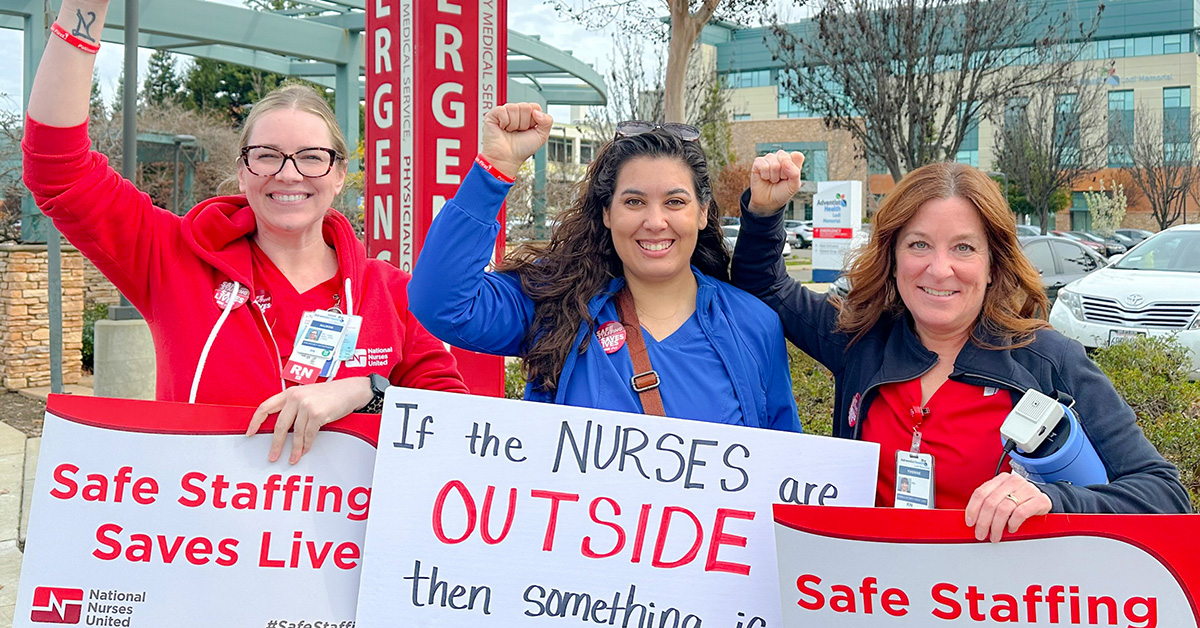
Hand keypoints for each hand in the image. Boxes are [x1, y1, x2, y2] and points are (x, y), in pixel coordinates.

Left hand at [245, 376, 374, 463]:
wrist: (350, 390)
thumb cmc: (331, 394)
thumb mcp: (307, 395)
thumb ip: (294, 406)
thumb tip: (283, 428)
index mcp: (290, 392)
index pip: (265, 407)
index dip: (255, 421)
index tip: (250, 433)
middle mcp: (295, 397)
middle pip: (279, 425)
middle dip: (276, 444)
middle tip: (273, 456)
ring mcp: (306, 405)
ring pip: (295, 433)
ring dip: (294, 449)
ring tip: (293, 458)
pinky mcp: (317, 414)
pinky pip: (308, 435)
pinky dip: (306, 445)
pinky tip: (305, 450)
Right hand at [480, 103, 552, 178]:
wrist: (507, 159)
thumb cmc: (521, 149)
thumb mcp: (542, 136)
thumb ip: (548, 121)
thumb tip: (537, 112)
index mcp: (527, 115)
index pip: (535, 107)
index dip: (534, 120)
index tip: (528, 130)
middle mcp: (516, 112)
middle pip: (526, 107)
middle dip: (524, 123)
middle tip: (518, 132)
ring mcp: (504, 112)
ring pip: (514, 108)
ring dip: (514, 124)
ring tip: (510, 131)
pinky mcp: (493, 114)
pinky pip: (502, 110)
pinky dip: (504, 122)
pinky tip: (502, 129)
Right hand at [748, 150, 805, 214]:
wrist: (768, 201)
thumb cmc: (782, 191)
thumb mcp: (794, 186)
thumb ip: (795, 173)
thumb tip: (785, 162)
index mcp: (792, 159)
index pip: (797, 156)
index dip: (794, 169)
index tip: (790, 177)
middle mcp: (781, 156)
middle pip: (785, 158)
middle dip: (783, 173)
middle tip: (780, 179)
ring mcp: (769, 158)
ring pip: (774, 164)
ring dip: (774, 177)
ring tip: (773, 180)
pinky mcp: (758, 162)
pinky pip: (764, 166)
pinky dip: (765, 176)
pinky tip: (765, 178)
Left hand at [964, 472, 1052, 542]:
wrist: (1043, 498)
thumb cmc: (1020, 499)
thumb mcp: (1003, 497)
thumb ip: (990, 502)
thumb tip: (973, 519)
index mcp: (1001, 479)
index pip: (981, 493)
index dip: (972, 509)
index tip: (970, 522)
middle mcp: (1013, 481)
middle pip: (990, 503)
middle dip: (983, 522)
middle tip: (981, 534)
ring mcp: (1027, 489)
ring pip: (1003, 509)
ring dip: (996, 526)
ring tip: (995, 536)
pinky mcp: (1039, 500)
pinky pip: (1020, 513)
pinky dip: (1012, 524)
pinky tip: (1011, 528)